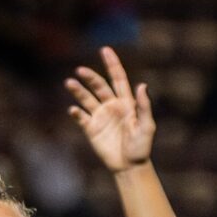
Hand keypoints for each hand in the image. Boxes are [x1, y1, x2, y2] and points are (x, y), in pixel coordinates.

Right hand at [64, 49, 156, 171]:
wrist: (130, 166)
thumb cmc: (141, 147)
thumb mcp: (147, 126)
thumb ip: (144, 106)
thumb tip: (142, 85)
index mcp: (126, 103)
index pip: (118, 78)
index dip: (112, 64)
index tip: (105, 50)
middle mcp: (111, 106)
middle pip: (99, 86)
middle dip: (90, 77)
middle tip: (80, 70)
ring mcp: (100, 117)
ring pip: (87, 99)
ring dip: (78, 91)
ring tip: (69, 83)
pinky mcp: (91, 129)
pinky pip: (81, 118)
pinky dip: (76, 113)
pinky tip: (73, 110)